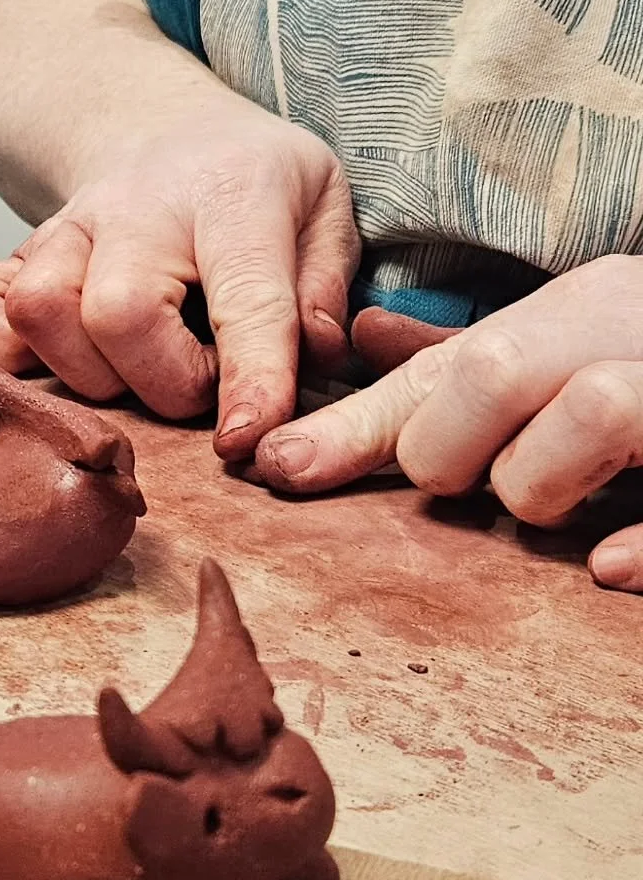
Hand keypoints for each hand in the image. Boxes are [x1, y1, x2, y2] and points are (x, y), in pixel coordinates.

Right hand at [0, 83, 359, 460]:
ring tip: (136, 369)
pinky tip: (62, 357)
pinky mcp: (13, 253)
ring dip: (89, 373)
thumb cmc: (250, 186)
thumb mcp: (323, 208)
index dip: (250, 379)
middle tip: (198, 382)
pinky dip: (2, 352)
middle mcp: (134, 205)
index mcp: (232, 193)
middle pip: (117, 313)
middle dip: (162, 382)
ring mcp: (63, 227)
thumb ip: (324, 287)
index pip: (244, 297)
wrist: (165, 130)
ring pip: (40, 315)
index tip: (247, 439)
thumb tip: (314, 356)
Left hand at [252, 256, 642, 589]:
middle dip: (450, 449)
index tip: (273, 471)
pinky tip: (613, 568)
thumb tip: (355, 337)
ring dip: (544, 484)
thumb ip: (458, 364)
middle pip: (499, 373)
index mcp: (585, 311)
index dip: (355, 428)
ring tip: (553, 508)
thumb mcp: (563, 347)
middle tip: (469, 483)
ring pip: (598, 411)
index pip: (447, 365)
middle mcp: (636, 334)